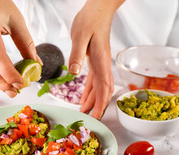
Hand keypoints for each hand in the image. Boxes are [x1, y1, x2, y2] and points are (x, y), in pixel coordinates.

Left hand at [69, 0, 123, 118]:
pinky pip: (94, 80)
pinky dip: (90, 91)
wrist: (98, 9)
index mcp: (100, 61)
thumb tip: (74, 72)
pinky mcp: (95, 60)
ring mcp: (100, 63)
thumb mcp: (80, 35)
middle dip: (98, 106)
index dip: (101, 103)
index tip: (96, 116)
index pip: (103, 87)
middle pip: (104, 91)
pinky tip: (84, 98)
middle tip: (91, 120)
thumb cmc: (90, 20)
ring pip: (99, 87)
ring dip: (93, 101)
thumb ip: (77, 54)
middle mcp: (103, 64)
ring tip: (85, 113)